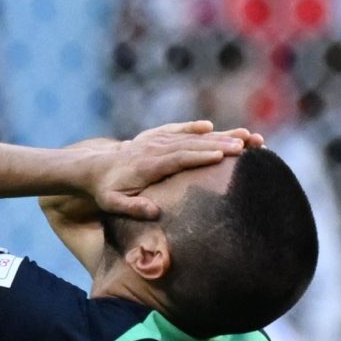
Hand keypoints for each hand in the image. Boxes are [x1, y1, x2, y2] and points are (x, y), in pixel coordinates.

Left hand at [89, 120, 255, 218]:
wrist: (94, 168)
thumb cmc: (106, 190)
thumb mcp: (112, 204)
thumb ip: (132, 208)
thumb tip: (154, 213)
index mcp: (148, 165)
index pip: (178, 158)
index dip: (200, 156)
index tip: (222, 155)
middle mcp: (155, 148)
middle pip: (191, 144)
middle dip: (219, 142)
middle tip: (246, 144)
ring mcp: (156, 140)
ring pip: (190, 136)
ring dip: (216, 134)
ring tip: (241, 135)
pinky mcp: (156, 136)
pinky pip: (178, 130)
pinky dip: (193, 127)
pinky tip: (211, 127)